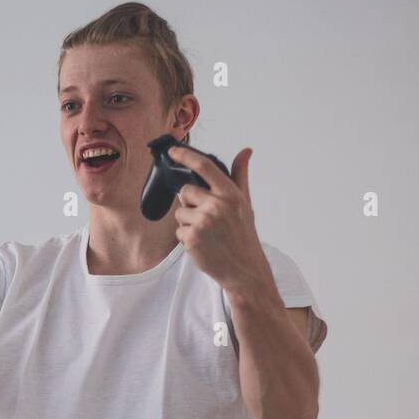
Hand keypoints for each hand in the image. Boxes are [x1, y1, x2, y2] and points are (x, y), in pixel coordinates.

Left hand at [169, 145, 269, 294]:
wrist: (243, 268)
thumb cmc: (243, 235)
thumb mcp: (245, 203)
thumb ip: (240, 175)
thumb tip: (245, 152)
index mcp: (230, 194)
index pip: (204, 166)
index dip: (185, 155)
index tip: (173, 150)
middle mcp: (217, 205)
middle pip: (185, 191)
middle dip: (189, 202)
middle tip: (204, 216)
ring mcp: (203, 222)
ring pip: (180, 212)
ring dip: (188, 221)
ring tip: (206, 232)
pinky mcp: (192, 238)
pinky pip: (179, 230)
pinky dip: (187, 237)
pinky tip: (202, 243)